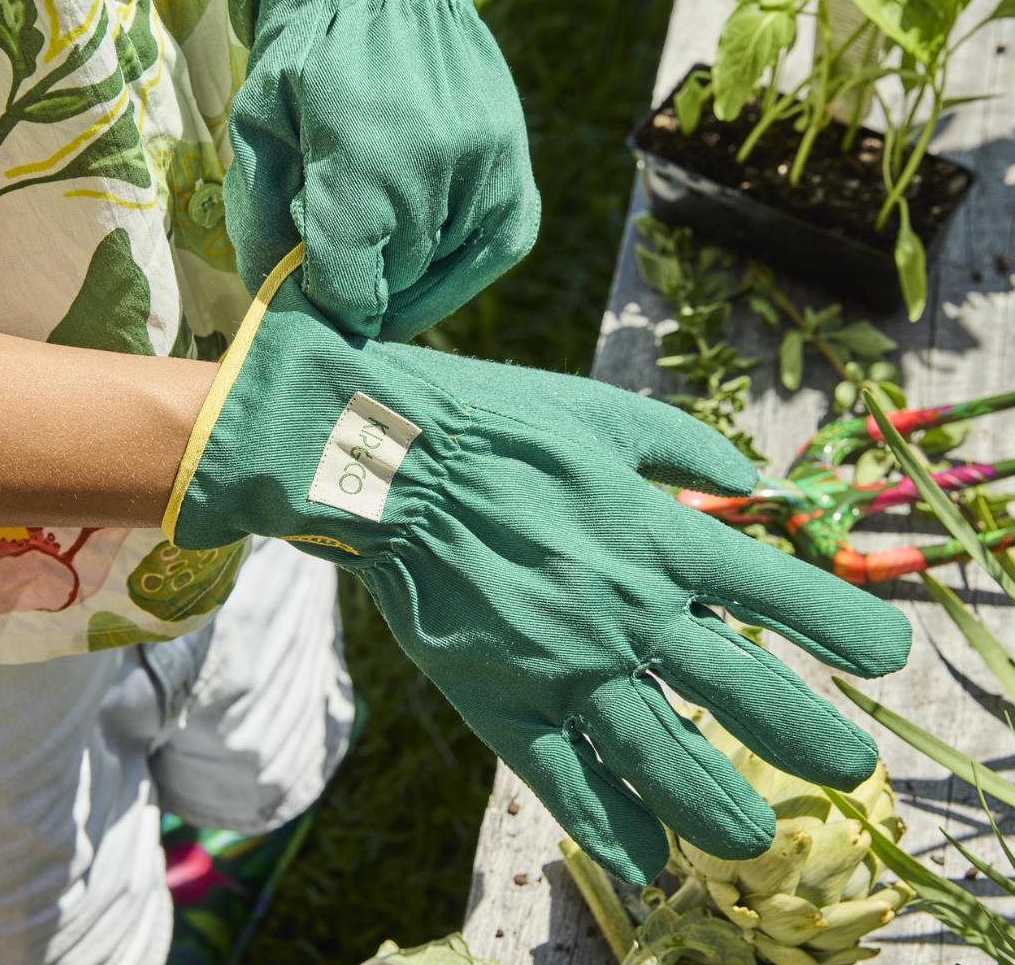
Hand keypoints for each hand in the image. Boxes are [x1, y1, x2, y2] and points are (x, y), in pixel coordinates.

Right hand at [164, 247, 911, 882]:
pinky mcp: (502, 698)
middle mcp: (627, 610)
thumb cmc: (497, 427)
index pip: (777, 590)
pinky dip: (608, 823)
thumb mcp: (604, 412)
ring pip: (664, 755)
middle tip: (851, 770)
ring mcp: (565, 664)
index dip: (842, 625)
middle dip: (809, 737)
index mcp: (657, 535)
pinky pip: (564, 777)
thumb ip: (687, 446)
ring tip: (757, 843)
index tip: (882, 655)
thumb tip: (750, 479)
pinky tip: (642, 859)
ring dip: (720, 807)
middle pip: (743, 691)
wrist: (388, 462)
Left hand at [224, 0, 538, 340]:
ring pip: (433, 283)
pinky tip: (422, 231)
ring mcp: (486, 192)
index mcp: (359, 167)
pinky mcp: (519, 200)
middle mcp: (434, 184)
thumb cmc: (312, 63)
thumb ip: (263, 229)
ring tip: (386, 217)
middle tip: (342, 242)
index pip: (345, 294)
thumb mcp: (259, 130)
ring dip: (402, 271)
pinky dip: (445, 265)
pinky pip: (480, 265)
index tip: (309, 284)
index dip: (321, 304)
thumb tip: (284, 307)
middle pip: (390, 292)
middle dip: (359, 281)